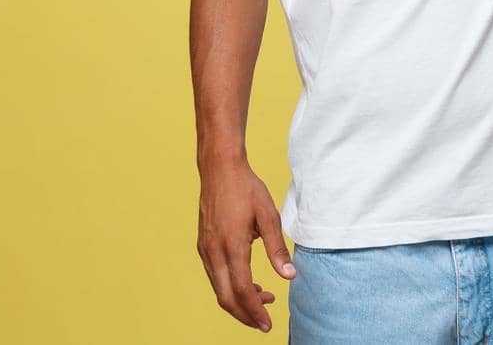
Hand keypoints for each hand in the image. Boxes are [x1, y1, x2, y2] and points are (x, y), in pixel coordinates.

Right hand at [196, 157, 293, 332]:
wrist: (219, 169)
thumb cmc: (246, 189)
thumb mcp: (269, 216)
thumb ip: (277, 249)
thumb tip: (289, 276)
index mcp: (232, 245)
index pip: (242, 290)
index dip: (255, 311)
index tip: (268, 323)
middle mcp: (214, 251)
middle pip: (226, 297)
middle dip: (245, 315)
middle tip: (264, 323)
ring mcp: (205, 249)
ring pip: (219, 289)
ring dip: (239, 301)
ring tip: (264, 298)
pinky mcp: (203, 245)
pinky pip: (215, 276)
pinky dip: (230, 287)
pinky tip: (249, 282)